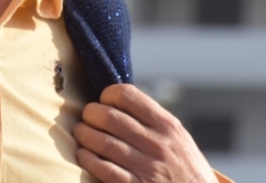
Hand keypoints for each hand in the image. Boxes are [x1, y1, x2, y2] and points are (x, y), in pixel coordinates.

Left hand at [72, 83, 217, 182]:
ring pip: (103, 142)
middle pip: (110, 117)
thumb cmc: (185, 169)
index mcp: (167, 126)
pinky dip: (89, 159)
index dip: (107, 95)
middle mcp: (158, 144)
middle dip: (90, 114)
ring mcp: (147, 167)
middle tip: (86, 118)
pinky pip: (104, 169)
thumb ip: (153, 121)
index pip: (127, 95)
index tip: (103, 102)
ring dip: (84, 135)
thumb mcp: (179, 139)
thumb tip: (118, 103)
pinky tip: (84, 156)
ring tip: (80, 134)